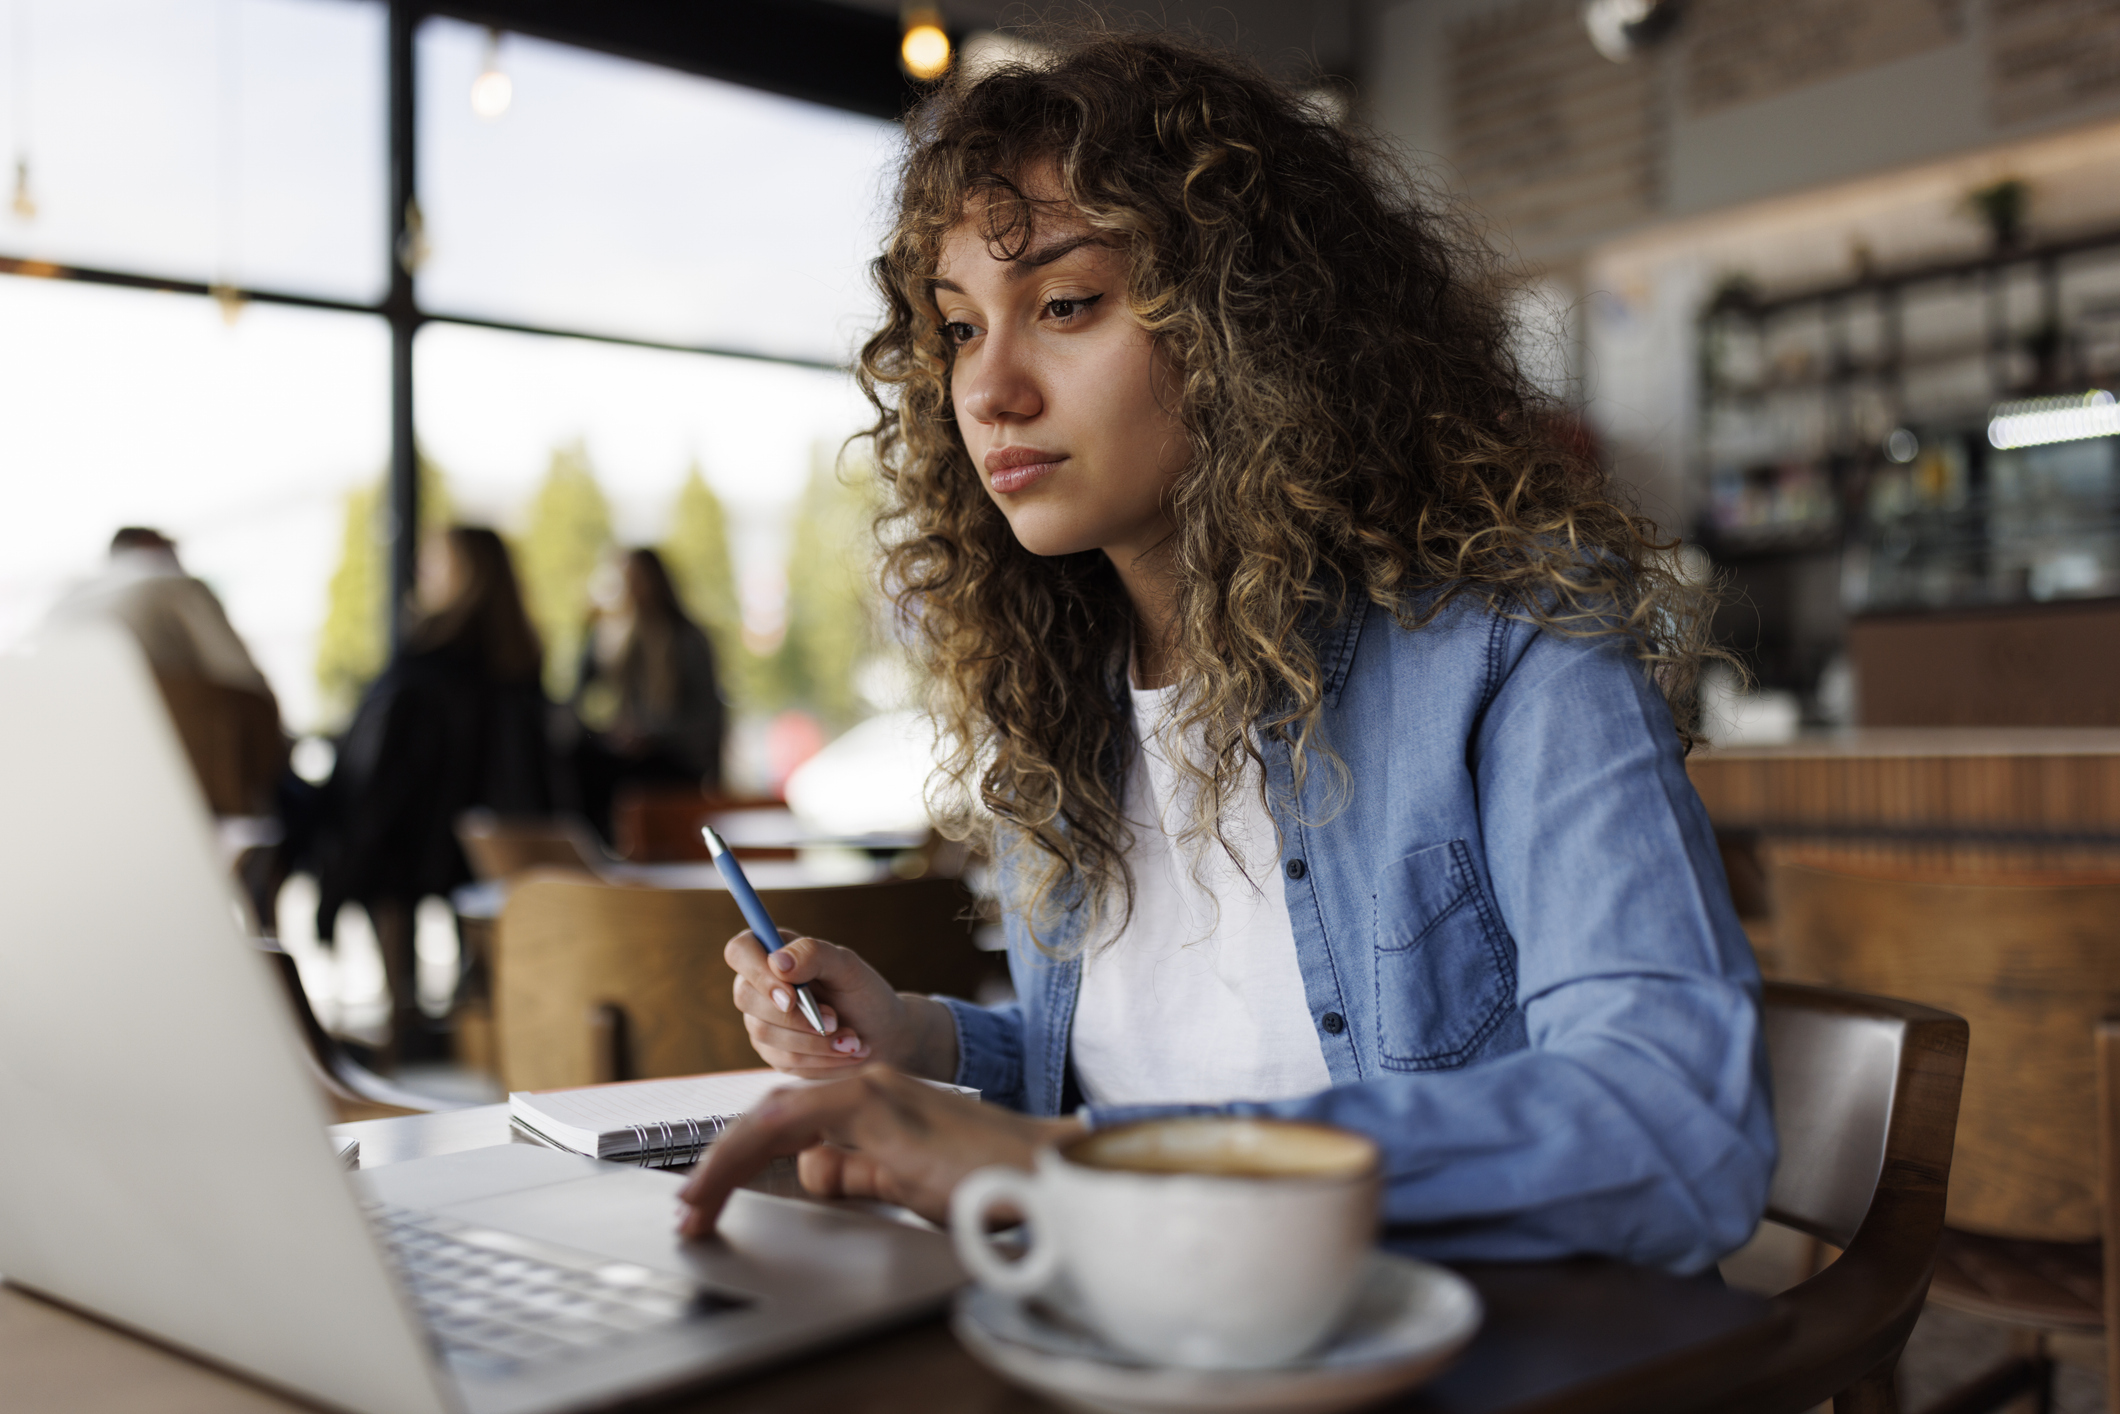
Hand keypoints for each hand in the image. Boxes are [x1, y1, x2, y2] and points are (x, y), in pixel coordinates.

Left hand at [676, 1065, 1079, 1234]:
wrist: (1044, 1179)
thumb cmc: (989, 1184)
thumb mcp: (906, 1182)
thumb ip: (861, 1171)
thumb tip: (815, 1174)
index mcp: (877, 1100)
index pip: (790, 1120)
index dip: (741, 1157)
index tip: (709, 1198)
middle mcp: (869, 1083)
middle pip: (772, 1114)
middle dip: (722, 1162)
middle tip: (691, 1210)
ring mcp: (871, 1091)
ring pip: (771, 1117)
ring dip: (724, 1164)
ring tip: (696, 1209)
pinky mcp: (876, 1109)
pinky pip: (788, 1125)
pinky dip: (745, 1153)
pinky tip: (721, 1183)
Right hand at [724, 928, 957, 1080]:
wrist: (881, 1035)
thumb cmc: (864, 993)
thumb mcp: (849, 967)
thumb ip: (815, 954)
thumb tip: (777, 962)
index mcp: (774, 953)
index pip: (739, 951)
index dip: (757, 972)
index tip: (791, 995)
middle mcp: (759, 986)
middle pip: (745, 997)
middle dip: (795, 1015)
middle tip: (835, 1020)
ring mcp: (761, 1021)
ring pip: (764, 1033)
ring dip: (814, 1041)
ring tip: (852, 1039)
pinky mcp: (773, 1053)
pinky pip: (783, 1060)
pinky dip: (820, 1058)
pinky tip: (845, 1051)